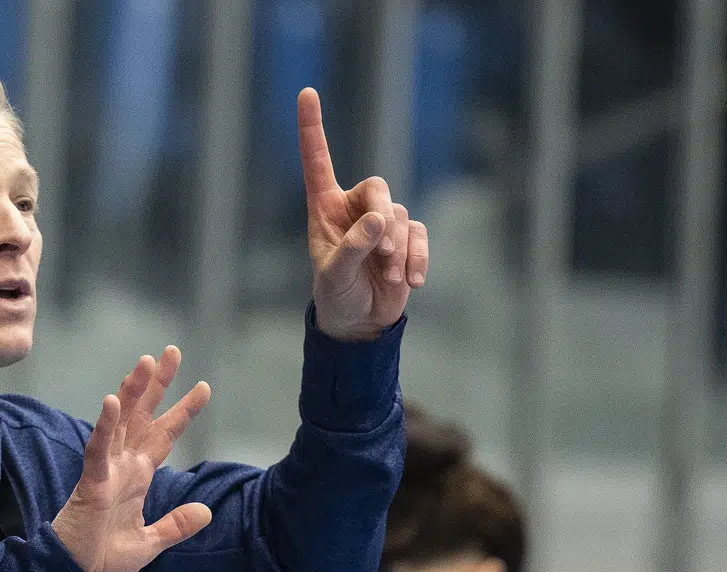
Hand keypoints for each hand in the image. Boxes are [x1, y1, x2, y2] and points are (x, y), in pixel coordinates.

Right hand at [52, 346, 212, 571]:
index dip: (183, 412)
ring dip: (132, 392)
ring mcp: (106, 471)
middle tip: (172, 351)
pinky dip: (104, 426)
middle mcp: (123, 466)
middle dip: (158, 385)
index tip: (203, 386)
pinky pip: (97, 449)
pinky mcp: (91, 483)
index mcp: (137, 477)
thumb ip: (176, 525)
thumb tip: (206, 512)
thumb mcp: (150, 543)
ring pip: (121, 422)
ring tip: (146, 362)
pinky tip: (111, 402)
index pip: (163, 435)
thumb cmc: (103, 559)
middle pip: (143, 416)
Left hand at [298, 87, 428, 341]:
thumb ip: (354, 247)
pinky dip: (418, 258)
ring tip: (390, 277)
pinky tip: (411, 283)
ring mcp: (382, 223)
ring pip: (400, 216)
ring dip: (398, 250)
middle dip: (383, 221)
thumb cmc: (336, 296)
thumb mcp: (336, 276)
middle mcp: (353, 208)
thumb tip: (379, 221)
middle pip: (377, 188)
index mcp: (324, 208)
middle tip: (383, 255)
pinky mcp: (406, 239)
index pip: (318, 161)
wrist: (360, 324)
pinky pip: (419, 235)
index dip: (313, 128)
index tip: (307, 93)